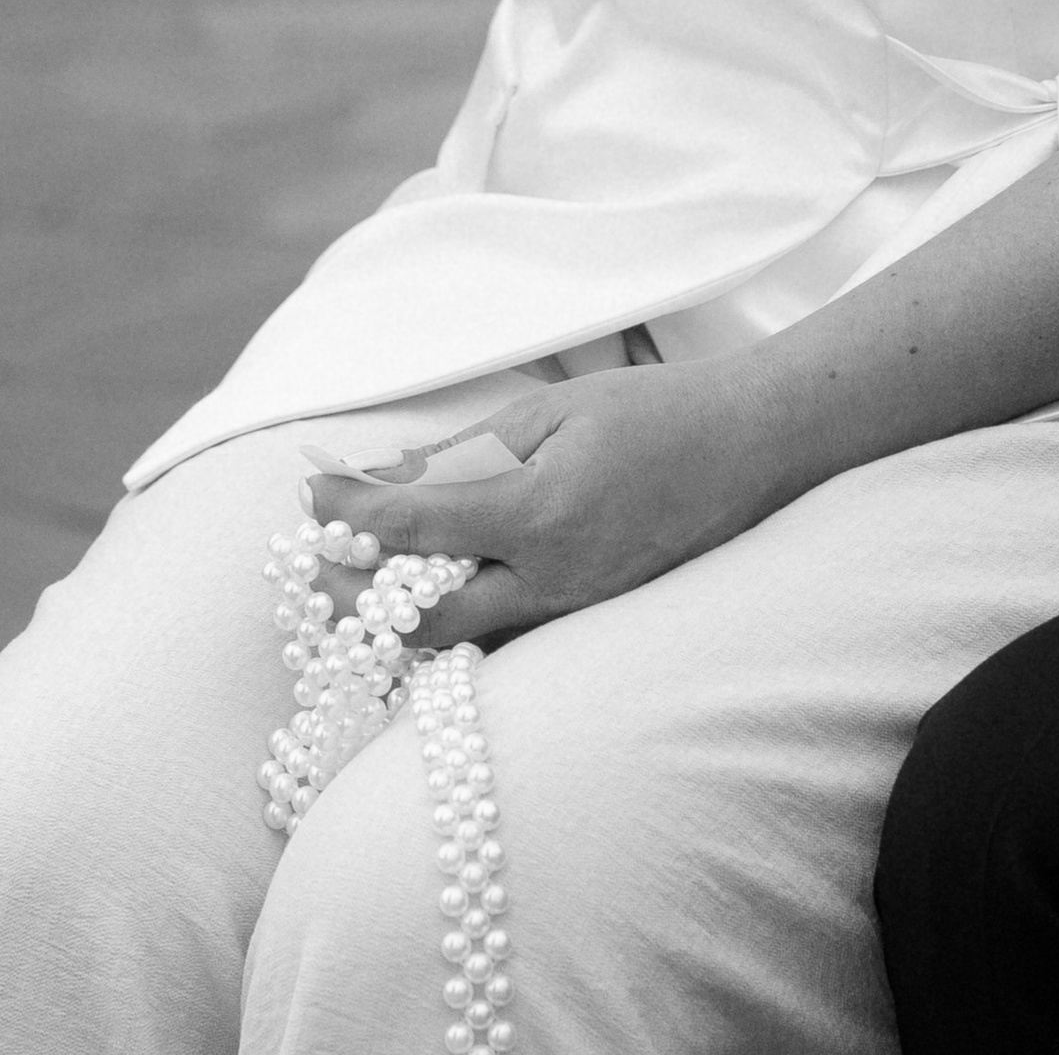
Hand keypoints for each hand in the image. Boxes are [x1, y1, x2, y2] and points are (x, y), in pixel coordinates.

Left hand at [304, 364, 771, 648]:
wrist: (749, 451)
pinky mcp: (589, 629)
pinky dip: (451, 629)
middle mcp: (552, 583)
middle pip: (422, 619)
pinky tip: (424, 600)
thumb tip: (387, 476)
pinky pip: (501, 644)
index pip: (416, 526)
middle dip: (354, 597)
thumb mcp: (551, 413)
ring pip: (458, 646)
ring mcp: (573, 617)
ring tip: (355, 583)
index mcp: (539, 513)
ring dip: (396, 621)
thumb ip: (465, 452)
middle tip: (314, 563)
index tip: (309, 494)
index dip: (351, 513)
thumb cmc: (651, 415)